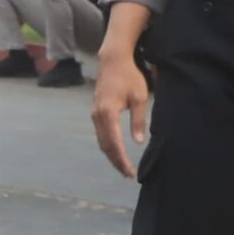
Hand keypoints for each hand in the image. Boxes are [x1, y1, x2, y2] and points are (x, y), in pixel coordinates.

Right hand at [92, 52, 151, 177]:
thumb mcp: (139, 98)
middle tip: (128, 174)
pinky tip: (116, 150)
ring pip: (101, 140)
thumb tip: (138, 141)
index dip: (122, 159)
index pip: (114, 143)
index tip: (130, 171)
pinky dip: (108, 145)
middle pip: (105, 145)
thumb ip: (138, 120)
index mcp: (107, 114)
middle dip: (116, 161)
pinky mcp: (96, 112)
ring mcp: (94, 114)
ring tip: (123, 166)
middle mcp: (97, 116)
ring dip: (111, 154)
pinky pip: (101, 133)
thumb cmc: (129, 76)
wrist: (113, 61)